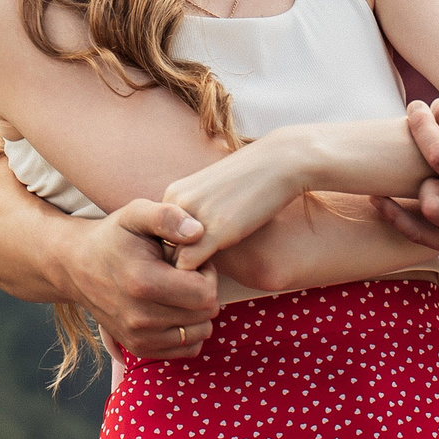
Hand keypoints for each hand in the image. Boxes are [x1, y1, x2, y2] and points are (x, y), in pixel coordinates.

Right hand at [65, 199, 221, 358]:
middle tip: (186, 274)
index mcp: (143, 283)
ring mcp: (138, 337)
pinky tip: (174, 307)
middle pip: (205, 314)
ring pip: (199, 333)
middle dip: (204, 291)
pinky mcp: (138, 348)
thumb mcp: (136, 213)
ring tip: (179, 289)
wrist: (77, 265)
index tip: (191, 261)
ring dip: (197, 311)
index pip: (205, 294)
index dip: (207, 274)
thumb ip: (167, 216)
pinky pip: (186, 349)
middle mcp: (140, 317)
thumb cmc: (113, 236)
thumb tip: (198, 232)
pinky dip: (188, 329)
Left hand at [160, 144, 303, 271]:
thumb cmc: (252, 180)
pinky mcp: (215, 230)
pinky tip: (216, 275)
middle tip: (198, 274)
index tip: (195, 261)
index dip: (174, 253)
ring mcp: (194, 216)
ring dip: (186, 274)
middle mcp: (177, 203)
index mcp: (174, 194)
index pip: (158, 236)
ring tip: (207, 276)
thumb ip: (196, 214)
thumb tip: (189, 242)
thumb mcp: (214, 193)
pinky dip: (197, 277)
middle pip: (161, 249)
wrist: (280, 162)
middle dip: (176, 265)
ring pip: (172, 259)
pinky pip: (188, 264)